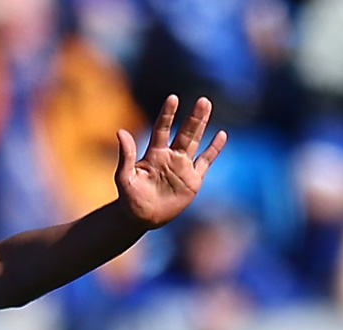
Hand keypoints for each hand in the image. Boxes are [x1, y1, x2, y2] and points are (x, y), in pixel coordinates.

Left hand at [115, 95, 226, 229]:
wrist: (141, 217)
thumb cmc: (130, 198)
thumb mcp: (125, 177)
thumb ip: (126, 155)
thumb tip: (121, 131)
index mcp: (154, 154)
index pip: (162, 129)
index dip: (167, 115)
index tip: (173, 98)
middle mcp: (170, 156)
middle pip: (184, 133)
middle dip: (194, 118)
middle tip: (202, 100)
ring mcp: (183, 166)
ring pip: (195, 142)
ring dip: (202, 125)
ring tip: (207, 106)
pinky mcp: (193, 179)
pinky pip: (205, 161)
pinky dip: (213, 149)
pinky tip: (221, 135)